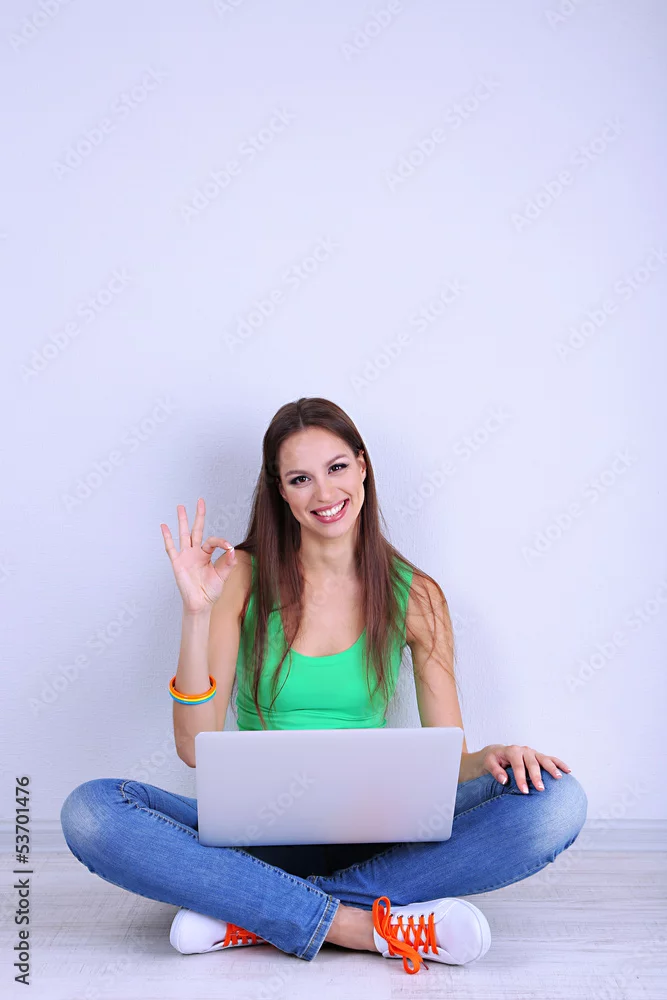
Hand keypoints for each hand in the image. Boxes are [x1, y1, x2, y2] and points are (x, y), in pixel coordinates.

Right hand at [160, 498, 236, 614]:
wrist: (200, 603)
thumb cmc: (210, 590)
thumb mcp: (223, 575)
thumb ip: (228, 562)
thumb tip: (233, 549)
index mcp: (206, 554)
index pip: (213, 541)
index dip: (221, 542)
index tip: (229, 547)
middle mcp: (195, 552)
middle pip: (197, 530)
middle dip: (198, 516)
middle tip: (200, 501)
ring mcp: (185, 556)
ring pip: (184, 534)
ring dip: (182, 521)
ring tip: (180, 507)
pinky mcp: (177, 562)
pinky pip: (171, 547)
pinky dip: (167, 537)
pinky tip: (164, 526)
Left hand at [479, 743, 571, 793]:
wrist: (497, 753)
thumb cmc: (493, 760)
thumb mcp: (489, 763)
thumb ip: (495, 770)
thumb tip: (504, 780)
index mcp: (512, 751)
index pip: (518, 766)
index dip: (521, 779)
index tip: (525, 791)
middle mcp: (524, 750)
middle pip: (532, 763)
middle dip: (537, 776)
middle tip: (541, 789)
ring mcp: (533, 753)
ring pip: (544, 759)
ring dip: (552, 768)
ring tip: (558, 778)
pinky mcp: (539, 756)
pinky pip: (551, 759)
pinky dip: (559, 764)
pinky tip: (568, 771)